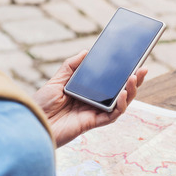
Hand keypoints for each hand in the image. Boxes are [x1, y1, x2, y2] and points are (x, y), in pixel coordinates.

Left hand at [32, 50, 147, 146]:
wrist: (32, 122)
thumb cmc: (42, 104)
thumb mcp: (57, 80)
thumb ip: (71, 66)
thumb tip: (87, 52)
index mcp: (87, 92)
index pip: (109, 82)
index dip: (122, 73)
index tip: (133, 60)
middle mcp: (93, 102)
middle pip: (120, 92)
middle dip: (134, 81)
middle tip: (143, 68)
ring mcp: (94, 113)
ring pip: (121, 104)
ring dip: (131, 91)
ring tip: (135, 77)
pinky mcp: (93, 123)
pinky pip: (113, 115)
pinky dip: (121, 105)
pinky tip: (123, 94)